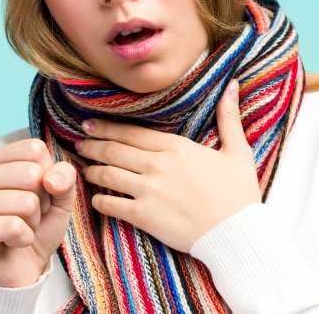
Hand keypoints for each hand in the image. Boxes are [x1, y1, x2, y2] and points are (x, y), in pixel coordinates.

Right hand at [0, 138, 76, 287]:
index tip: (37, 194)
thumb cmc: (38, 225)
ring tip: (20, 228)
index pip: (34, 150)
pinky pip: (14, 227)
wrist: (24, 267)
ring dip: (33, 222)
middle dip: (41, 201)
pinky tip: (12, 242)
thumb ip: (64, 177)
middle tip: (29, 216)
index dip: (47, 176)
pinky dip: (24, 238)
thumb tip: (50, 179)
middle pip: (31, 174)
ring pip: (26, 202)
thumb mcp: (61, 197)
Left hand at [77, 80, 259, 251]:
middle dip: (92, 145)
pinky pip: (111, 203)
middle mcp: (158, 164)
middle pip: (114, 150)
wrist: (237, 233)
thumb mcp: (238, 151)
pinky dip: (99, 200)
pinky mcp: (144, 215)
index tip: (91, 125)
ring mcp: (149, 189)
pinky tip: (96, 198)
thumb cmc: (239, 195)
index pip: (132, 132)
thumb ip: (229, 118)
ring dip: (92, 170)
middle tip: (79, 143)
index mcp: (176, 146)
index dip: (107, 128)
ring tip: (84, 170)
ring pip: (108, 174)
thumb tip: (232, 85)